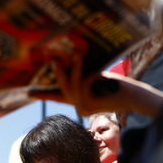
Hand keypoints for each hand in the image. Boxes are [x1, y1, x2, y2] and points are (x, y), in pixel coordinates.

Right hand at [30, 57, 162, 117]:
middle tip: (52, 58)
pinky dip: (89, 76)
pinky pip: (82, 87)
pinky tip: (99, 72)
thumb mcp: (96, 77)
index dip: (43, 93)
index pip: (58, 96)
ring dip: (74, 69)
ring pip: (72, 87)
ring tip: (77, 54)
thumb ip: (82, 74)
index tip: (28, 92)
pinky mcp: (90, 106)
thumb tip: (69, 57)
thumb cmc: (118, 84)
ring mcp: (84, 108)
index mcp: (79, 99)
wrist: (134, 96)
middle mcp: (79, 106)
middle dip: (56, 73)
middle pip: (61, 90)